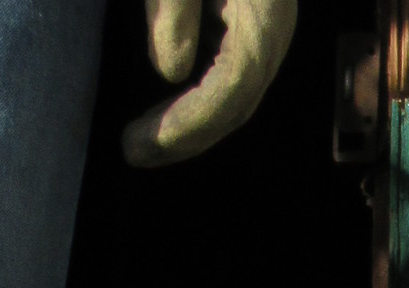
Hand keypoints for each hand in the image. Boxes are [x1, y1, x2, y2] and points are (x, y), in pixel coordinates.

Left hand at [123, 0, 297, 167]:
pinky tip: (168, 105)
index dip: (187, 124)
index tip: (139, 142)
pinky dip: (201, 100)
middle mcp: (275, 29)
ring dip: (192, 124)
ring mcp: (270, 26)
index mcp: (264, 16)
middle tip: (133, 152)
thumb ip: (173, 5)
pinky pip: (234, 75)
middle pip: (238, 103)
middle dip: (186, 137)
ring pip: (238, 96)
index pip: (231, 88)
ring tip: (145, 138)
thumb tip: (170, 71)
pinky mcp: (257, 20)